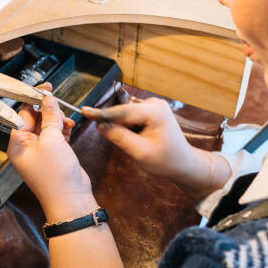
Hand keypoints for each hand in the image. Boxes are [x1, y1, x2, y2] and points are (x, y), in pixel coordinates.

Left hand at [7, 84, 96, 219]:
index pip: (22, 114)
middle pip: (34, 118)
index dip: (33, 99)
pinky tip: (70, 127)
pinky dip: (63, 129)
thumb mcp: (52, 140)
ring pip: (47, 126)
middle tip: (59, 102)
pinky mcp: (54, 154)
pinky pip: (56, 135)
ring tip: (67, 121)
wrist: (71, 201)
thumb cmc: (55, 176)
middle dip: (48, 110)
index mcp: (17, 143)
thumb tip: (48, 99)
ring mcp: (41, 151)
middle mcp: (26, 146)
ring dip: (57, 120)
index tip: (44, 88)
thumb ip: (50, 117)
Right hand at [82, 98, 228, 198]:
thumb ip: (118, 136)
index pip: (121, 112)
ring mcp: (153, 106)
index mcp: (154, 111)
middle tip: (123, 143)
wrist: (184, 164)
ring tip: (135, 144)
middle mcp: (154, 103)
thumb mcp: (139, 152)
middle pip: (123, 112)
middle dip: (115, 124)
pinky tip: (137, 139)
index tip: (83, 111)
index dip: (101, 113)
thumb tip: (100, 125)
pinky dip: (128, 127)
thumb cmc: (165, 161)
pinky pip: (131, 116)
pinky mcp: (151, 111)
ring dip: (123, 127)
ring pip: (125, 114)